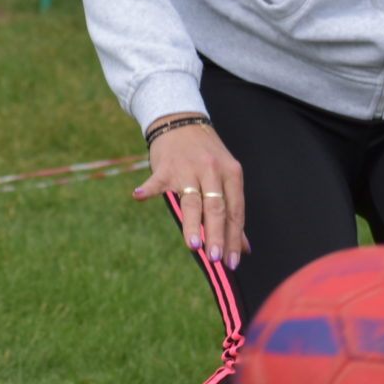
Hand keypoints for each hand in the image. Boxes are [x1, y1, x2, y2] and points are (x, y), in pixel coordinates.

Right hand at [137, 116, 244, 269]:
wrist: (182, 121)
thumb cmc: (206, 156)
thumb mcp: (225, 177)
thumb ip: (232, 212)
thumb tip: (244, 248)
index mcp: (231, 174)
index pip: (235, 211)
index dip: (234, 238)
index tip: (232, 262)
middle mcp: (212, 170)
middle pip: (216, 208)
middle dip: (217, 234)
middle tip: (215, 258)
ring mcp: (187, 168)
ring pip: (192, 200)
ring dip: (192, 223)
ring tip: (193, 244)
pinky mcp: (165, 166)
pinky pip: (156, 181)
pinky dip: (147, 189)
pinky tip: (139, 197)